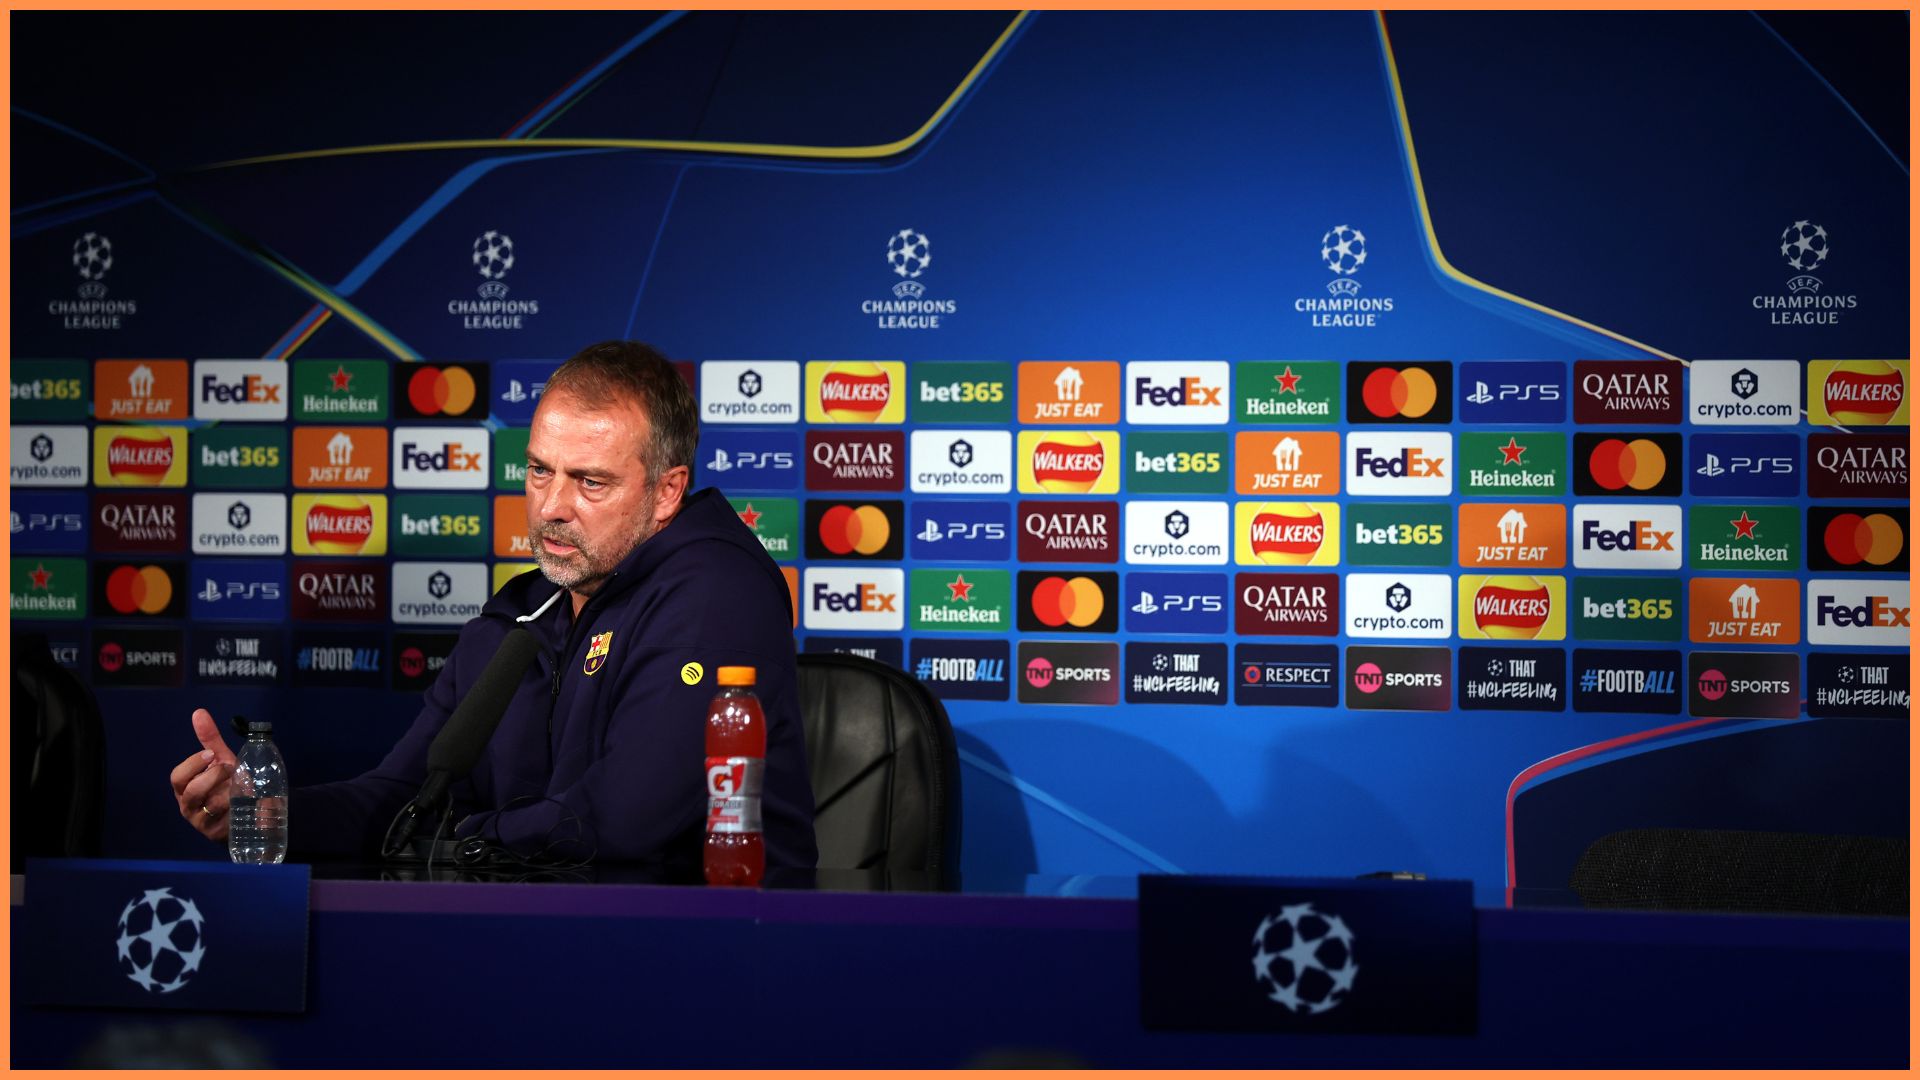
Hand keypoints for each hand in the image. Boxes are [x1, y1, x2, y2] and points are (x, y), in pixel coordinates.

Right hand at [171, 709, 236, 842]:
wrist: (252, 811)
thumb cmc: (229, 785)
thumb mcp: (221, 761)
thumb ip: (210, 740)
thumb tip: (199, 712)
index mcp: (185, 788)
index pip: (177, 777)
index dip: (192, 764)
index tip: (211, 754)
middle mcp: (189, 806)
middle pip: (192, 793)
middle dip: (213, 778)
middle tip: (231, 769)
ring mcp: (202, 822)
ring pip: (210, 807)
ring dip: (229, 793)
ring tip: (243, 786)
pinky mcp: (218, 834)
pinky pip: (226, 821)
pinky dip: (238, 808)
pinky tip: (247, 802)